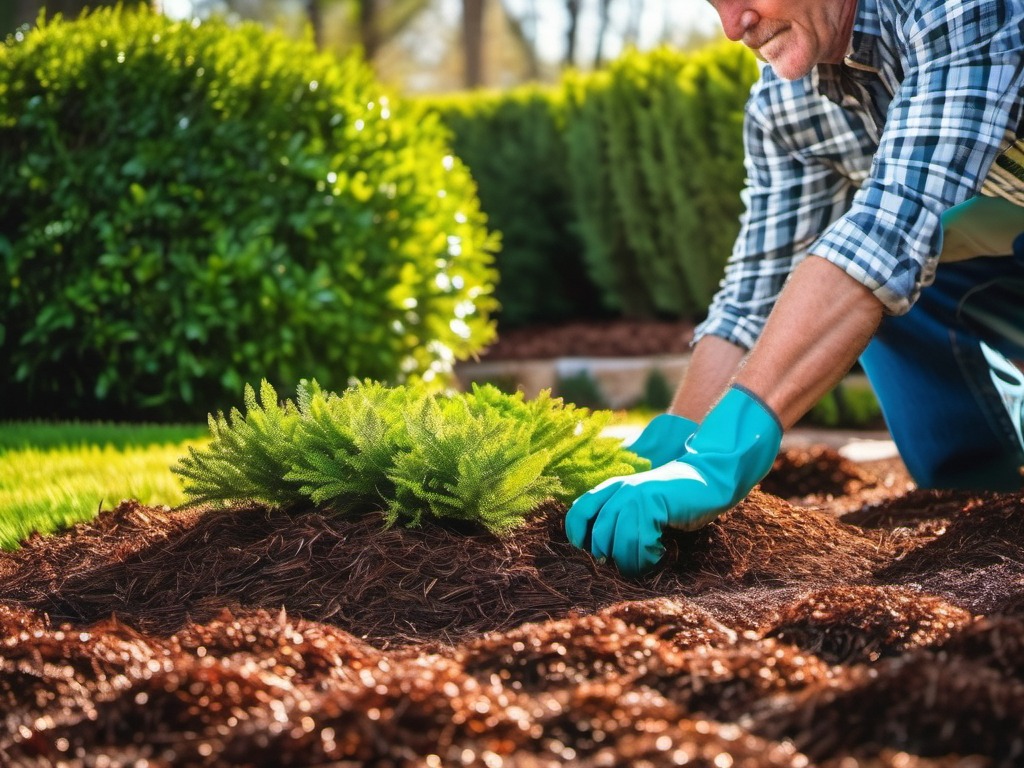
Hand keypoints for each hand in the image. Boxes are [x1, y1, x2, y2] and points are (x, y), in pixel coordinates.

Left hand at [565, 386, 781, 575]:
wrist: (709, 480)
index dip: (579, 538)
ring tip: (647, 562)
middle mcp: (618, 490)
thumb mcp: (640, 507)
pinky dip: (648, 556)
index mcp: (610, 489)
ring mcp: (635, 495)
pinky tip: (659, 552)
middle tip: (632, 564)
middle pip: (599, 537)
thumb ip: (619, 520)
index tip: (597, 555)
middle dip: (613, 558)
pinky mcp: (652, 502)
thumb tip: (600, 555)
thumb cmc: (675, 501)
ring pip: (618, 543)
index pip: (577, 513)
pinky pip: (640, 541)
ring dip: (632, 562)